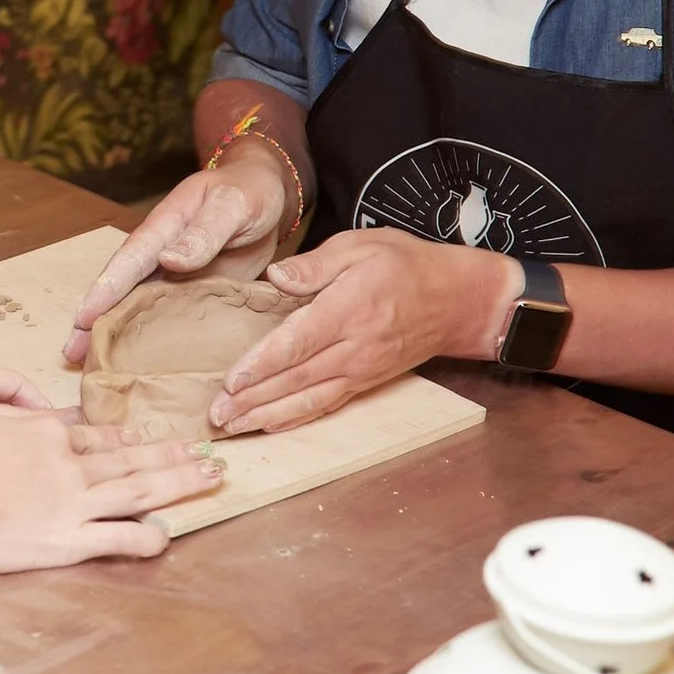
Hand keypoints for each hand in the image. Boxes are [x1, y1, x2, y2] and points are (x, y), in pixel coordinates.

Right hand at [0, 417, 225, 569]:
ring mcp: (74, 504)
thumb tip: (46, 427)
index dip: (126, 437)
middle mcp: (69, 466)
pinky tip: (168, 536)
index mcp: (45, 436)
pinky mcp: (70, 541)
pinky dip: (147, 538)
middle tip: (205, 450)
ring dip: (179, 482)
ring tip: (210, 475)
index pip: (94, 437)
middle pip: (130, 459)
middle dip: (171, 454)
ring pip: (140, 491)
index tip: (147, 436)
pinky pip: (119, 539)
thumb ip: (18, 426)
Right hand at [63, 148, 289, 364]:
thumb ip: (204, 232)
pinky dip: (154, 341)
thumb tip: (168, 259)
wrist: (268, 193)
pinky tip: (145, 365)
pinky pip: (170, 320)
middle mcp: (160, 257)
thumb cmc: (248, 191)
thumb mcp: (232, 205)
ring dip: (119, 336)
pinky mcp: (193, 294)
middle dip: (94, 321)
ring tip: (96, 367)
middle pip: (121, 292)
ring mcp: (175, 278)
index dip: (103, 292)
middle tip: (71, 354)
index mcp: (163, 230)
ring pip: (140, 310)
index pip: (127, 263)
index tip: (81, 319)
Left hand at [213, 230, 520, 433]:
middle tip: (216, 415)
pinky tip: (270, 427)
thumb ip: (316, 263)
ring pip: (307, 399)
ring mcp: (360, 370)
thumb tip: (277, 277)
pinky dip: (297, 419)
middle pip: (295, 378)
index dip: (262, 364)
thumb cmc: (406, 265)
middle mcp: (353, 348)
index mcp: (348, 309)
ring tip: (232, 427)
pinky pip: (327, 404)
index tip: (231, 380)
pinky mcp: (365, 381)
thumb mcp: (362, 245)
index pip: (297, 343)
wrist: (457, 300)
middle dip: (252, 399)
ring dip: (267, 416)